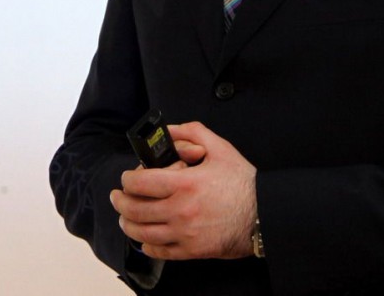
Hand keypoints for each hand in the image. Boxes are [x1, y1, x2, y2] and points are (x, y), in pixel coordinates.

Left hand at [109, 121, 256, 259]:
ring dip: (128, 223)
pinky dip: (147, 245)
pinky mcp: (192, 250)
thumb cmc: (244, 183)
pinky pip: (160, 251)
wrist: (265, 215)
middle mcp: (181, 210)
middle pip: (135, 209)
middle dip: (120, 201)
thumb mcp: (220, 148)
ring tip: (125, 217)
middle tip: (117, 197)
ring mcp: (185, 233)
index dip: (127, 179)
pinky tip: (144, 238)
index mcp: (185, 184)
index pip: (140, 183)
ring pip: (142, 232)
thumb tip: (168, 131)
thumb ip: (191, 133)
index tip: (127, 177)